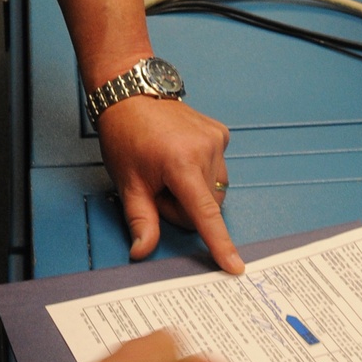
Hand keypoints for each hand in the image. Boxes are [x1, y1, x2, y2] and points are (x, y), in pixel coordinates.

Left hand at [96, 97, 243, 273]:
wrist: (131, 94)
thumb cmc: (125, 135)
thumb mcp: (128, 182)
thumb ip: (141, 220)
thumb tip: (142, 252)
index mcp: (181, 163)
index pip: (204, 214)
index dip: (220, 244)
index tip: (236, 266)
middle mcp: (205, 149)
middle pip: (205, 207)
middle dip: (182, 207)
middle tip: (157, 186)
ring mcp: (216, 138)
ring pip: (214, 190)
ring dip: (194, 190)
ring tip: (168, 169)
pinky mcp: (220, 132)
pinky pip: (218, 168)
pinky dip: (201, 171)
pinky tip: (182, 156)